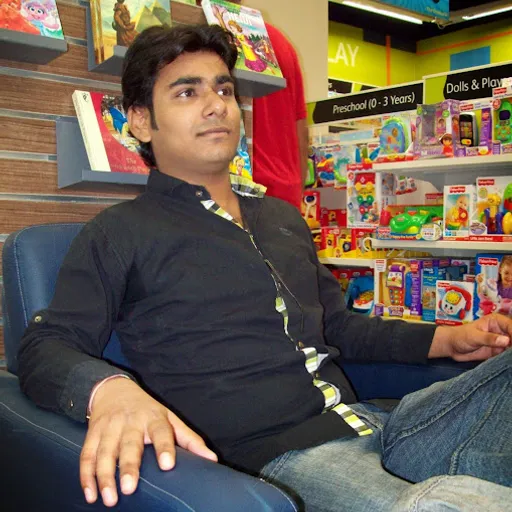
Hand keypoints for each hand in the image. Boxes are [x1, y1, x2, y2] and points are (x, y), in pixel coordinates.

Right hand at [80, 377, 216, 506]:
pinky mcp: (93, 433)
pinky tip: (90, 494)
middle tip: (130, 489)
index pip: (161, 431)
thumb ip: (189, 439)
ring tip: (108, 498)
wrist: (114, 389)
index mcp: (154, 417)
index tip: (167, 465)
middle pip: (129, 444)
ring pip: (105, 452)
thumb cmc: (148, 410)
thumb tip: (212, 460)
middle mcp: (131, 421)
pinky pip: (86, 455)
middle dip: (129, 466)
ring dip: (104, 476)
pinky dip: (86, 475)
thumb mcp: (170, 419)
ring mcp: (110, 427)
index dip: (164, 447)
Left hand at [429, 314, 511, 361]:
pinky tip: (509, 362)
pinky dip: (509, 358)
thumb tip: (506, 340)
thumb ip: (489, 338)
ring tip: (509, 356)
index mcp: (497, 321)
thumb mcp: (473, 336)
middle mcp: (502, 330)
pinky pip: (509, 355)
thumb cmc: (460, 336)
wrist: (452, 346)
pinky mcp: (500, 351)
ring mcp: (502, 341)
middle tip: (509, 350)